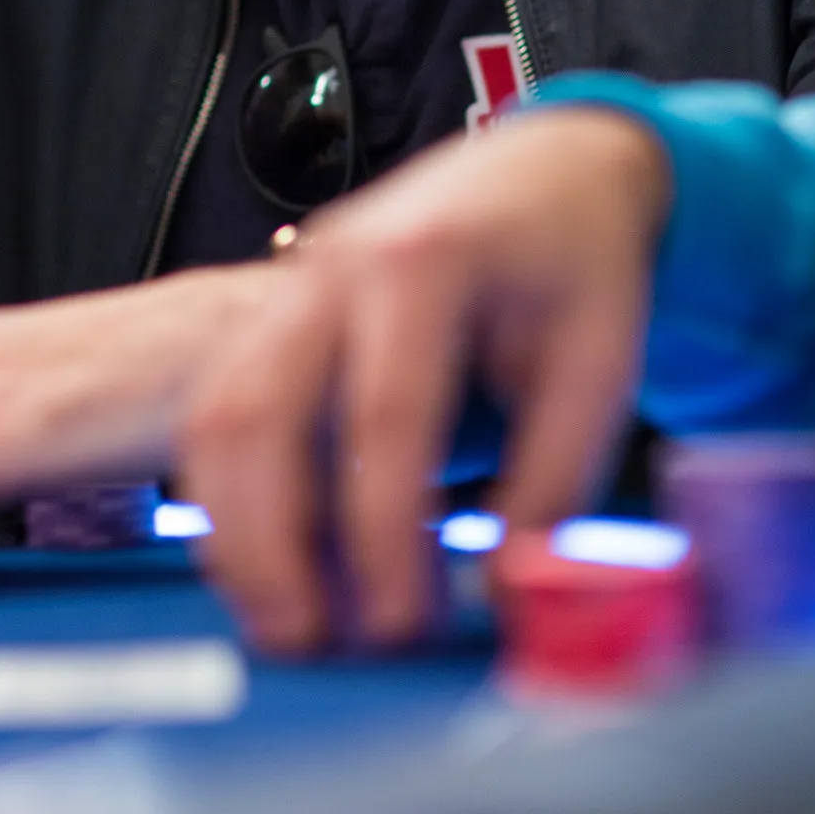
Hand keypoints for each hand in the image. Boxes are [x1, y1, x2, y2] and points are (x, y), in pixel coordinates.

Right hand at [179, 108, 671, 653]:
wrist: (546, 169)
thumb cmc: (574, 261)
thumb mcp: (597, 367)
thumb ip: (554, 483)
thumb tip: (507, 592)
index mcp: (423, 263)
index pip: (385, 417)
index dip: (385, 535)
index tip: (404, 623)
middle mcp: (334, 265)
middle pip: (259, 412)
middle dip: (272, 546)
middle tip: (316, 644)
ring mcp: (290, 284)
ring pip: (217, 414)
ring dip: (236, 531)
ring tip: (287, 623)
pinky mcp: (271, 312)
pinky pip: (218, 408)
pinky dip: (228, 498)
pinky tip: (272, 565)